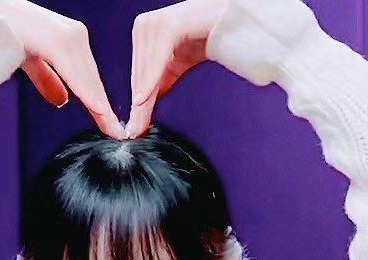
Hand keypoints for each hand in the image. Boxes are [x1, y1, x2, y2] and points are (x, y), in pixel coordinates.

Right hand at [0, 0, 124, 138]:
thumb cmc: (2, 37)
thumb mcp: (30, 62)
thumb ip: (47, 79)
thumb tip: (62, 100)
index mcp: (70, 39)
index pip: (89, 77)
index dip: (100, 103)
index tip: (111, 126)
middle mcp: (73, 34)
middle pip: (93, 79)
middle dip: (104, 109)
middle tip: (119, 134)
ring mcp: (66, 35)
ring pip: (88, 78)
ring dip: (101, 106)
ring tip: (111, 129)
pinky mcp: (55, 40)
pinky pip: (76, 73)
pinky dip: (88, 93)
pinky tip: (98, 109)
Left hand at [126, 0, 227, 138]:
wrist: (232, 20)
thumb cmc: (207, 36)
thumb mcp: (178, 64)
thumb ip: (161, 81)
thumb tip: (146, 105)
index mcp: (143, 32)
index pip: (138, 74)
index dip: (137, 102)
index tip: (134, 125)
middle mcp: (143, 25)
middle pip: (139, 75)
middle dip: (138, 106)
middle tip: (135, 131)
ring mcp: (153, 23)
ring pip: (145, 71)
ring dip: (143, 100)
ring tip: (138, 123)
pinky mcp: (167, 26)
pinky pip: (157, 60)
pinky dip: (151, 82)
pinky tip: (143, 101)